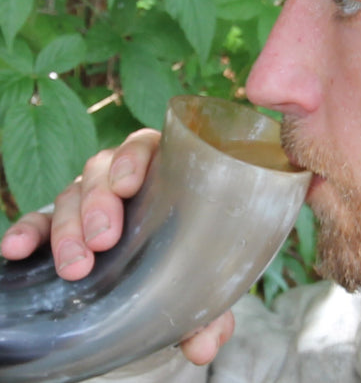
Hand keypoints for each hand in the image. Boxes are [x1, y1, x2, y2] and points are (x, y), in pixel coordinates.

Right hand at [0, 127, 233, 364]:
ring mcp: (91, 197)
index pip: (145, 146)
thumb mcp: (203, 282)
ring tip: (74, 265)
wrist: (167, 272)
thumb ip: (209, 311)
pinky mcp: (64, 222)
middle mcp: (123, 179)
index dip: (134, 158)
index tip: (127, 185)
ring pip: (72, 195)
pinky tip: (18, 250)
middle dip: (99, 203)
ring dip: (68, 227)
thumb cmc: (189, 261)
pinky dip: (28, 231)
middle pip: (103, 172)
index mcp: (163, 173)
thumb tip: (203, 346)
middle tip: (103, 240)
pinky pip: (40, 219)